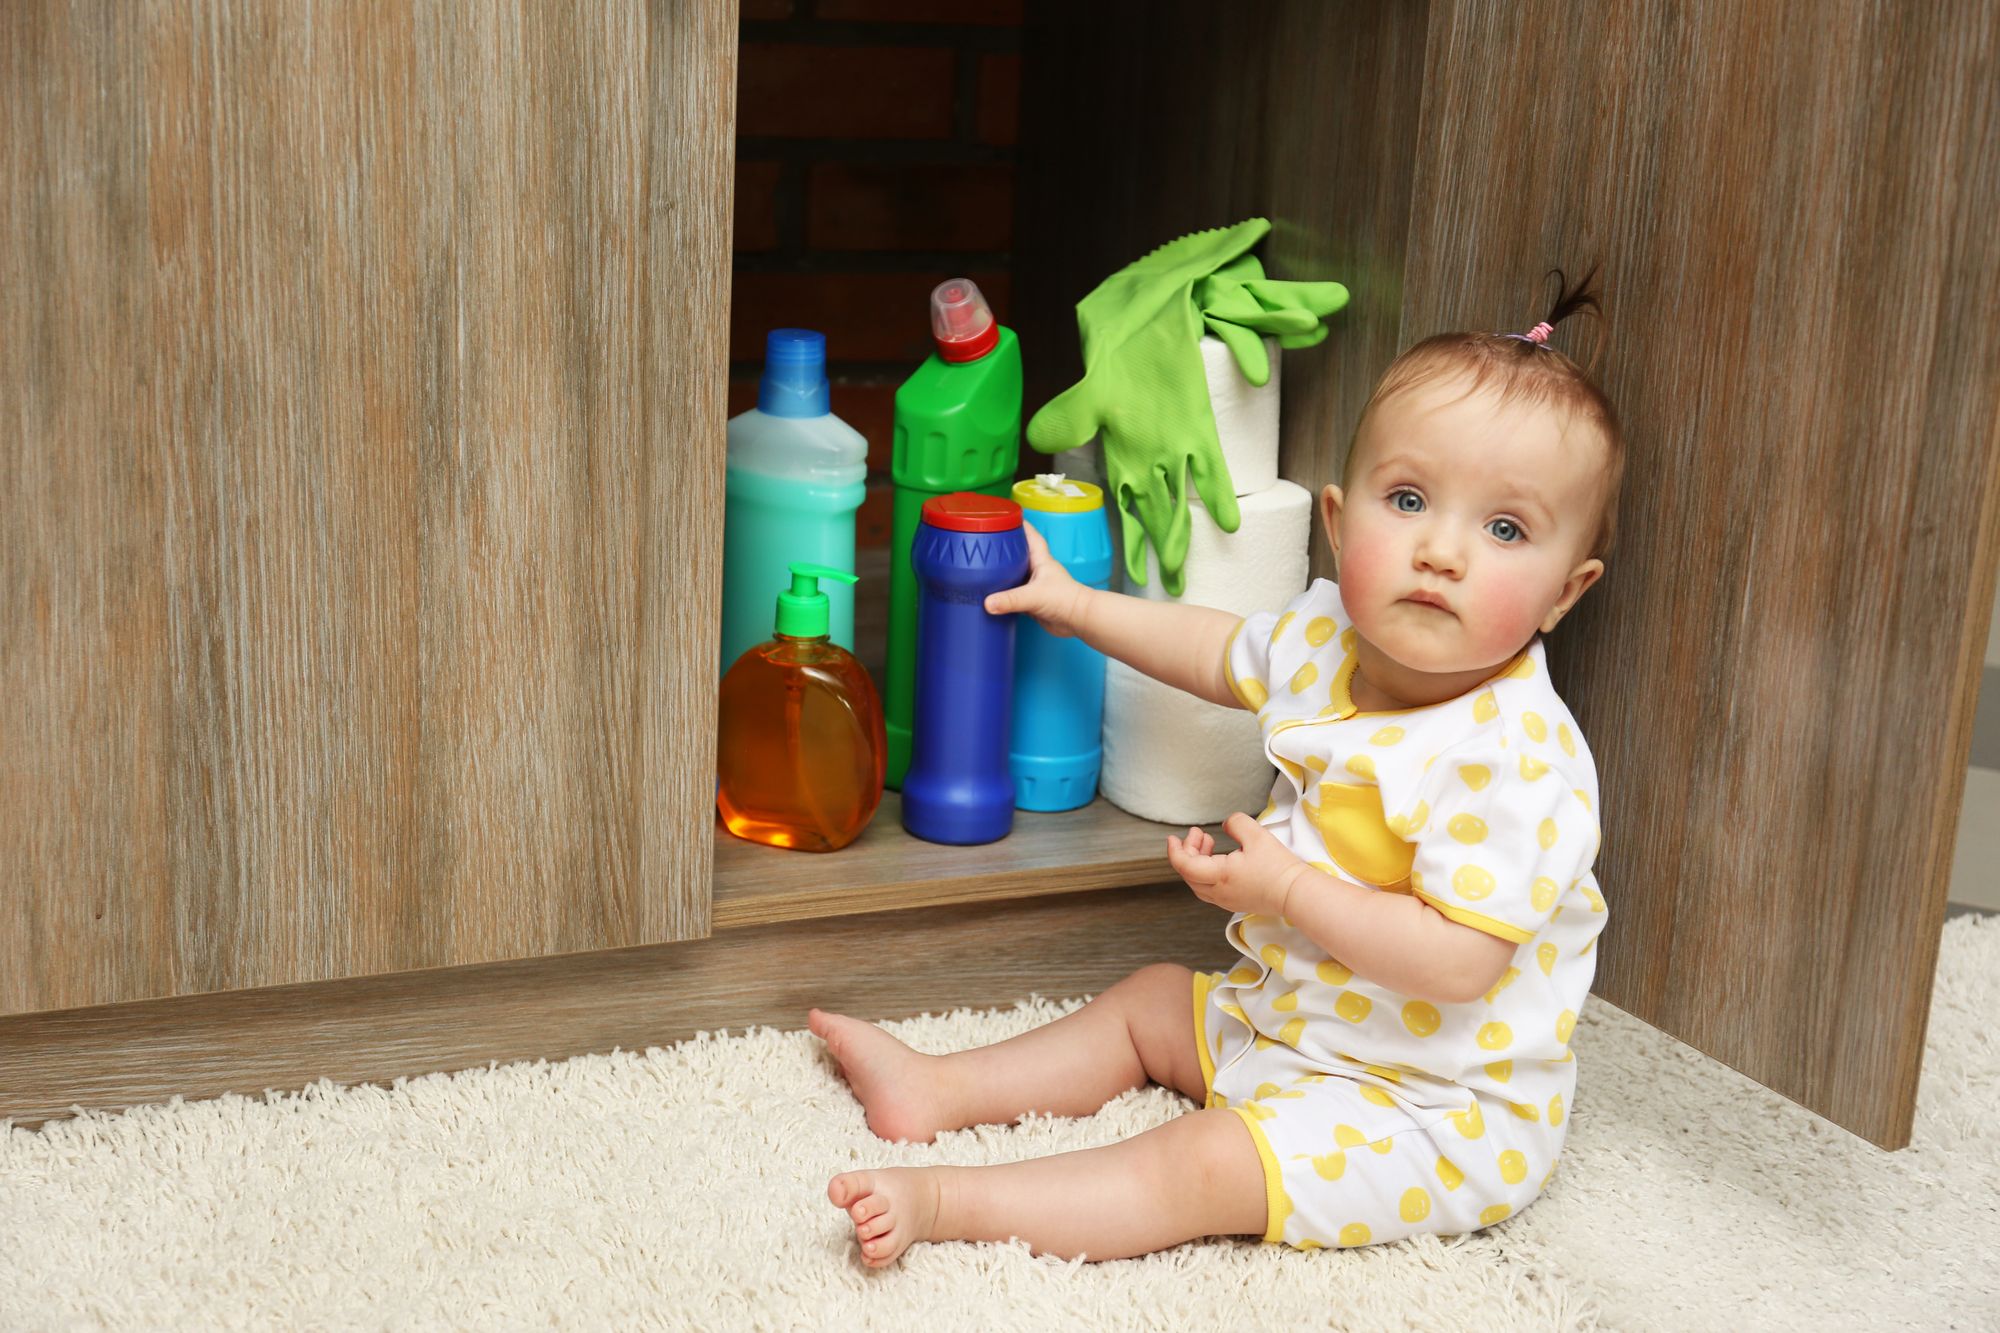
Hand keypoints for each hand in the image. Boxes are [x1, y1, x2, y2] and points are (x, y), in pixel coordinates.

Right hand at [983, 523, 1085, 635]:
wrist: (1078, 620)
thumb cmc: (1066, 600)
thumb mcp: (1034, 596)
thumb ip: (1010, 599)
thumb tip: (988, 603)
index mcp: (1041, 560)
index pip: (1030, 536)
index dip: (1019, 525)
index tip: (1005, 517)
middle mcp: (1037, 570)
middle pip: (1018, 554)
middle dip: (1005, 548)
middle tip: (988, 542)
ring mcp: (1035, 586)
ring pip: (1015, 575)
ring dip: (1003, 573)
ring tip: (984, 568)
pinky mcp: (1033, 601)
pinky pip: (1014, 594)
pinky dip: (1004, 594)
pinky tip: (993, 594)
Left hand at [1166, 812, 1310, 918]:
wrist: (1296, 893)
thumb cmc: (1278, 867)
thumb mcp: (1256, 834)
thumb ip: (1235, 823)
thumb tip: (1226, 825)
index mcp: (1219, 876)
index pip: (1185, 866)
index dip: (1175, 850)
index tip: (1173, 838)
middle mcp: (1219, 892)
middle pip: (1189, 874)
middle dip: (1188, 851)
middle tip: (1198, 834)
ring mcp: (1226, 900)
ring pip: (1199, 883)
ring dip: (1197, 862)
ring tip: (1208, 843)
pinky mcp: (1236, 902)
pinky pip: (1211, 888)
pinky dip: (1207, 872)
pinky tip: (1220, 859)